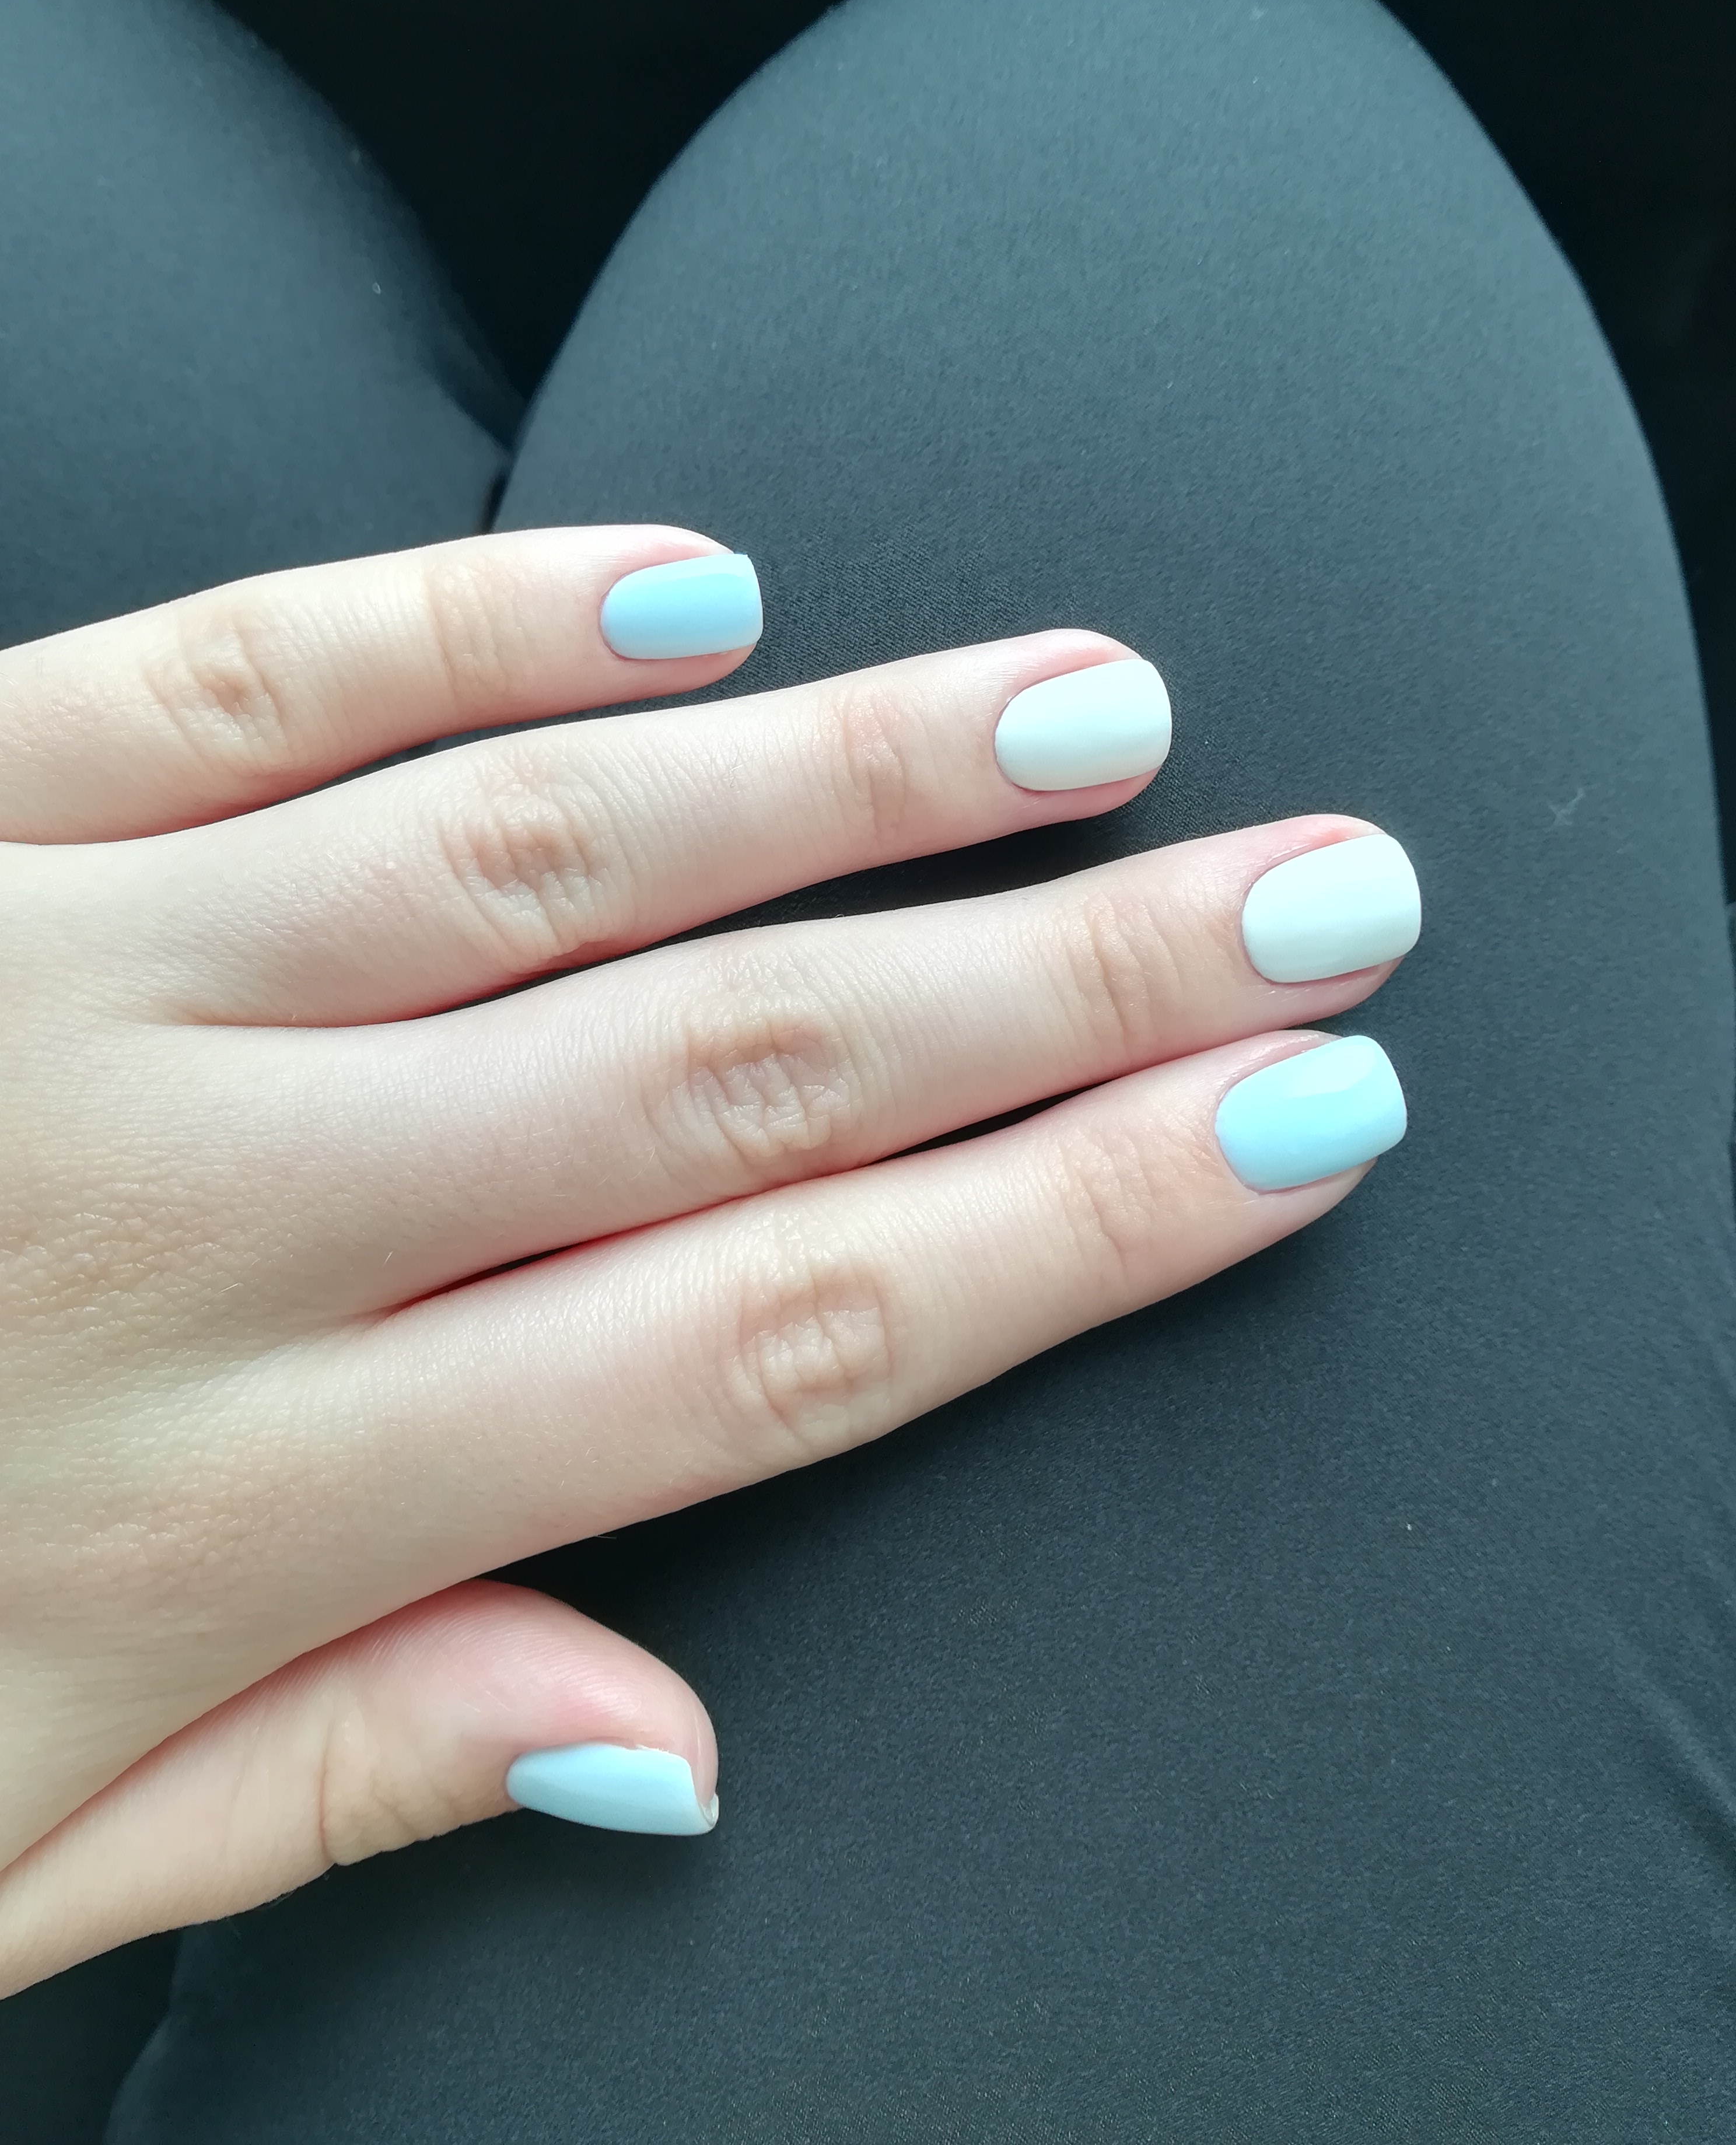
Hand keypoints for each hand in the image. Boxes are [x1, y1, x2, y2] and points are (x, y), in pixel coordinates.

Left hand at [0, 527, 1416, 1989]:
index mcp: (233, 1499)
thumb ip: (336, 1784)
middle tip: (1302, 883)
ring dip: (842, 777)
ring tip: (1084, 710)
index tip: (1284, 1122)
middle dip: (1063, 979)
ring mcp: (51, 986)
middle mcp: (186, 1220)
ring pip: (535, 852)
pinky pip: (232, 677)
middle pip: (724, 1075)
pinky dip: (467, 621)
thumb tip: (666, 1745)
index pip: (768, 1336)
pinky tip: (688, 593)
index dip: (1068, 1231)